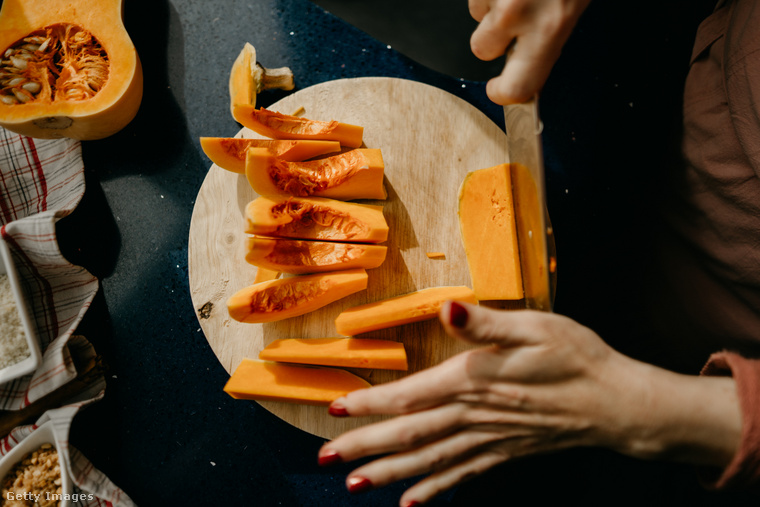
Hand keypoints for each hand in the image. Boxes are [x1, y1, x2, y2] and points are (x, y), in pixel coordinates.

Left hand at [318, 302, 741, 505]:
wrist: (617, 402)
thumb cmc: (575, 357)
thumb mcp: (534, 326)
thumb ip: (485, 323)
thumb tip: (448, 308)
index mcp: (474, 381)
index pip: (410, 396)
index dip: (371, 404)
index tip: (336, 411)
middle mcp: (474, 416)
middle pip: (409, 436)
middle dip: (365, 447)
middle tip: (325, 460)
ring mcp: (488, 441)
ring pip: (428, 462)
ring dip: (388, 474)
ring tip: (354, 485)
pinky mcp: (503, 453)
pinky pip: (460, 477)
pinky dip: (432, 492)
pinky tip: (411, 505)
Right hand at [469, 0, 591, 103]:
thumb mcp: (575, 6)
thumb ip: (549, 38)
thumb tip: (529, 60)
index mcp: (550, 27)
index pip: (515, 86)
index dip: (502, 93)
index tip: (498, 90)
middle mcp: (517, 11)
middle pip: (482, 49)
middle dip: (492, 39)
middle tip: (514, 22)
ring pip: (477, 15)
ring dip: (492, 7)